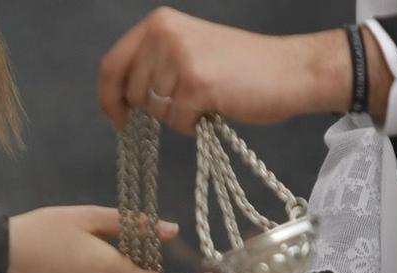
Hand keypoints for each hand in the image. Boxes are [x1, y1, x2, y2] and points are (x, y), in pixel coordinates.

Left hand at [99, 9, 373, 134]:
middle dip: (158, 108)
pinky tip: (215, 108)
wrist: (288, 71)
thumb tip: (122, 98)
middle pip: (134, 93)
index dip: (109, 98)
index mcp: (159, 23)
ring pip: (156, 111)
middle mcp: (164, 34)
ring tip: (208, 100)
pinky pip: (177, 122)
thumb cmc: (242, 68)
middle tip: (193, 99)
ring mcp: (179, 58)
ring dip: (179, 117)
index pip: (111, 64)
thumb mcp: (189, 50)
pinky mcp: (196, 83)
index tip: (118, 118)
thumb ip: (155, 64)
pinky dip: (194, 125)